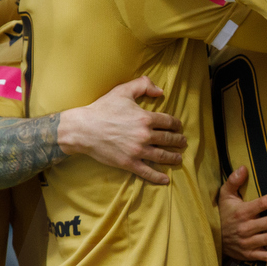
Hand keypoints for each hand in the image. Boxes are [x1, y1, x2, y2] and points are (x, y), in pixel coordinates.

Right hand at [58, 76, 186, 184]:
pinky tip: (166, 180)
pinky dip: (158, 177)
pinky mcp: (129, 163)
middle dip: (178, 141)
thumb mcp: (122, 91)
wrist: (83, 129)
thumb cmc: (102, 109)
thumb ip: (142, 85)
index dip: (176, 124)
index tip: (178, 127)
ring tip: (178, 158)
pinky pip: (147, 172)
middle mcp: (144, 136)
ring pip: (162, 156)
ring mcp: (137, 151)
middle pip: (168, 139)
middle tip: (183, 142)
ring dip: (173, 157)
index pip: (168, 122)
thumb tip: (160, 91)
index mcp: (145, 118)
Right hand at [219, 167, 266, 262]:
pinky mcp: (249, 254)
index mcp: (242, 212)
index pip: (264, 203)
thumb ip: (233, 181)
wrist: (211, 238)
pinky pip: (265, 257)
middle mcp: (246, 227)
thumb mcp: (224, 196)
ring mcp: (248, 242)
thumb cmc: (223, 214)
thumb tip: (243, 168)